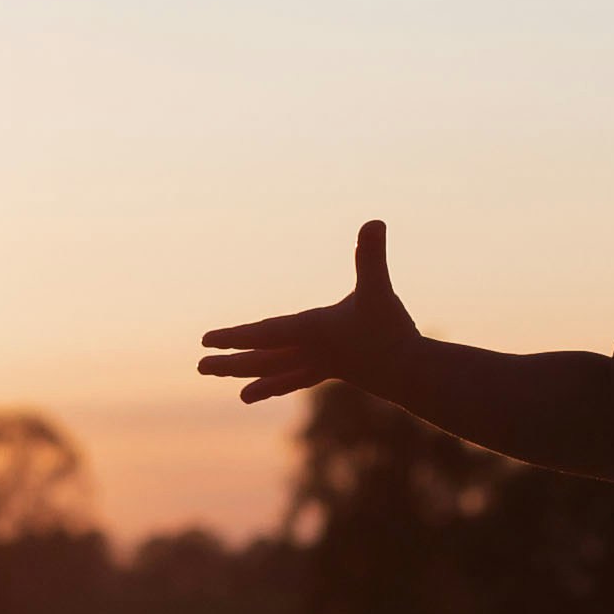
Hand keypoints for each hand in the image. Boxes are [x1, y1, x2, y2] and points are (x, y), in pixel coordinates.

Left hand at [199, 220, 419, 405]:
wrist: (413, 374)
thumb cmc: (392, 330)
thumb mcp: (379, 289)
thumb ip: (372, 256)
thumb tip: (374, 221)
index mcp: (313, 332)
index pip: (267, 333)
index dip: (236, 335)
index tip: (207, 340)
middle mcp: (310, 352)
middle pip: (263, 358)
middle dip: (231, 362)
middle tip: (199, 366)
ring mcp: (320, 365)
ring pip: (277, 371)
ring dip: (251, 375)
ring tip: (235, 392)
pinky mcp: (332, 370)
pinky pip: (296, 377)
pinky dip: (277, 381)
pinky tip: (260, 388)